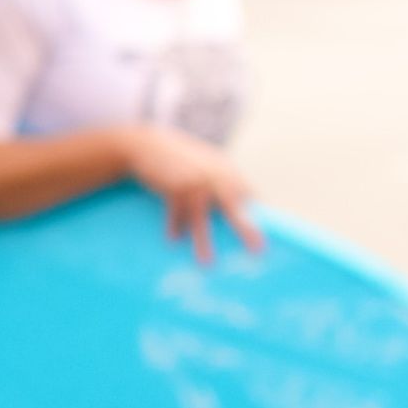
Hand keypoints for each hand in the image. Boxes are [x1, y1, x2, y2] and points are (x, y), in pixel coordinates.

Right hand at [121, 127, 262, 261]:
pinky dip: (175, 227)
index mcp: (225, 169)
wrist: (146, 144)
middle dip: (246, 228)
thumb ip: (221, 178)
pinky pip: (176, 214)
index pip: (248, 194)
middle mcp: (213, 175)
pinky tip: (173, 239)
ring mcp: (193, 183)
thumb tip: (242, 199)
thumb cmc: (177, 158)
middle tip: (258, 248)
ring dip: (203, 241)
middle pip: (234, 208)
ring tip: (206, 262)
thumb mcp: (203, 162)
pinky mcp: (174, 188)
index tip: (261, 236)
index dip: (255, 214)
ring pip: (201, 219)